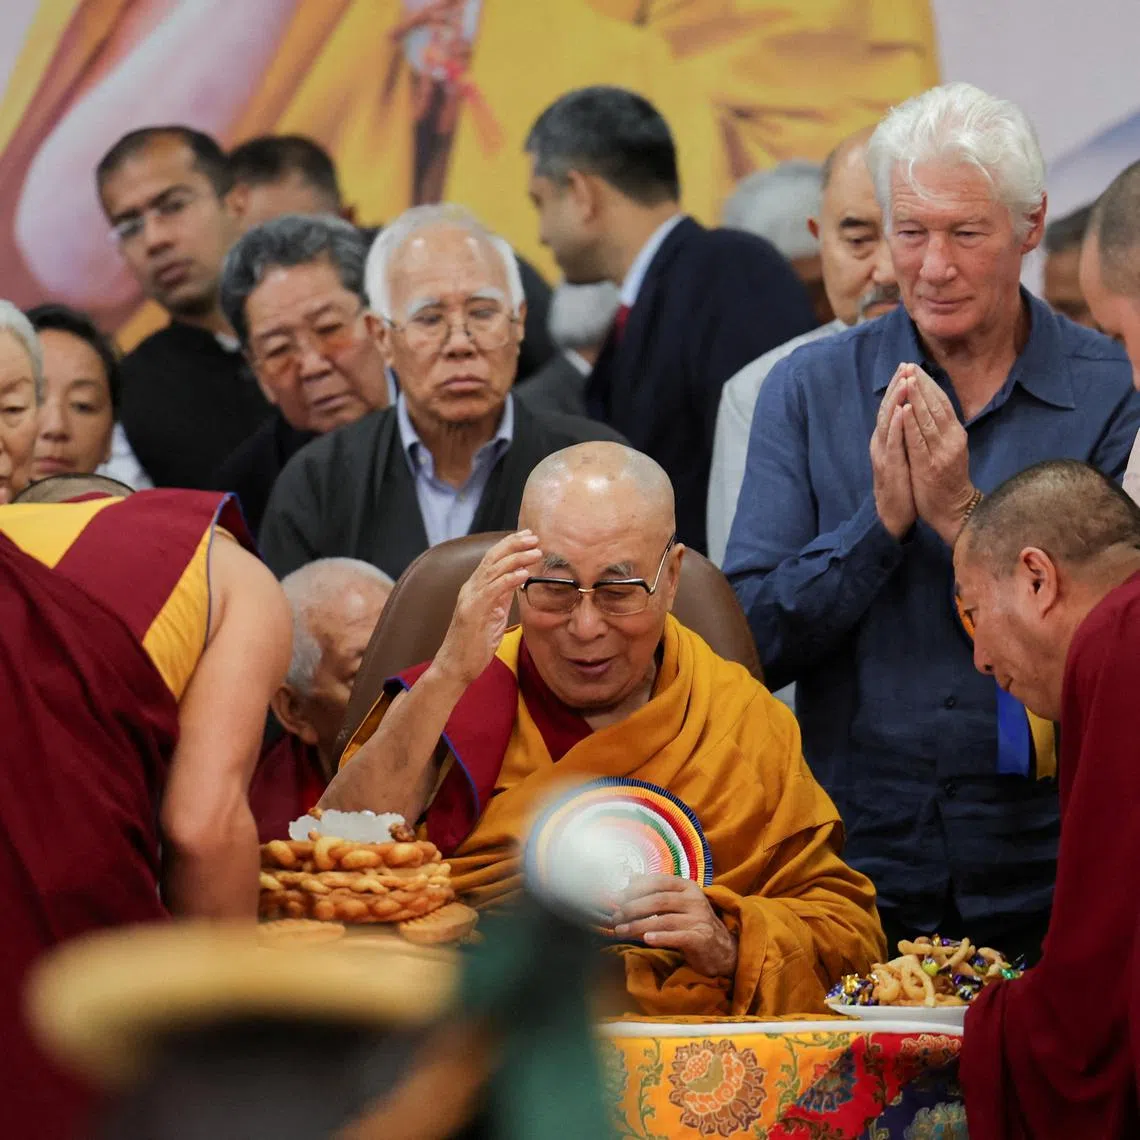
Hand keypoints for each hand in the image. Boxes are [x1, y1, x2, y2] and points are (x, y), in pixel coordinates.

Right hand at [432, 530, 541, 686]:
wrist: (455, 667)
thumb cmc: (474, 644)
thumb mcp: (494, 614)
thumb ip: (502, 596)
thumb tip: (518, 579)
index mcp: (475, 588)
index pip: (492, 558)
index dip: (510, 545)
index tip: (528, 536)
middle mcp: (470, 588)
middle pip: (492, 557)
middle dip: (514, 544)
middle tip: (534, 536)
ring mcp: (469, 599)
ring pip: (493, 570)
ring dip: (517, 559)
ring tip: (536, 552)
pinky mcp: (472, 611)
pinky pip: (492, 590)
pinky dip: (509, 579)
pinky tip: (523, 574)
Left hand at [612, 874, 737, 978]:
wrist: (722, 949)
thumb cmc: (693, 923)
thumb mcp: (676, 903)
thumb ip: (656, 890)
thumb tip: (631, 877)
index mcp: (687, 887)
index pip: (658, 882)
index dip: (635, 889)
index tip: (616, 898)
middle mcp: (695, 899)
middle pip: (658, 900)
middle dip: (632, 908)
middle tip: (615, 916)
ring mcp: (699, 919)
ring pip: (664, 919)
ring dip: (638, 925)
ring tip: (621, 930)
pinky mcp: (702, 938)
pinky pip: (678, 936)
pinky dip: (660, 937)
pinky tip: (646, 940)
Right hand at [870, 367, 916, 538]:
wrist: (893, 515)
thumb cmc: (901, 486)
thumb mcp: (903, 456)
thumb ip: (904, 437)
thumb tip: (911, 417)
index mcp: (886, 440)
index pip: (892, 408)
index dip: (898, 387)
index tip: (907, 367)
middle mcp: (881, 444)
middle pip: (887, 410)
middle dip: (896, 387)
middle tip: (905, 366)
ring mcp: (883, 455)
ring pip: (888, 423)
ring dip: (895, 401)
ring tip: (904, 381)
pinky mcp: (889, 468)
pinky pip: (892, 443)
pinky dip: (896, 426)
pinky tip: (902, 412)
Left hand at [897, 364, 975, 544]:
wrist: (955, 509)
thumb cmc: (948, 479)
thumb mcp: (949, 449)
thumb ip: (941, 429)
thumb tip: (930, 406)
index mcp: (956, 433)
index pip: (942, 403)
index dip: (929, 384)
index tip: (916, 368)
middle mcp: (952, 439)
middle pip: (936, 406)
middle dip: (921, 384)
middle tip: (908, 366)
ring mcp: (942, 452)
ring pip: (928, 419)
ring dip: (916, 397)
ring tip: (906, 379)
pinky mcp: (930, 465)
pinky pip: (919, 441)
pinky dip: (911, 423)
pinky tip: (904, 409)